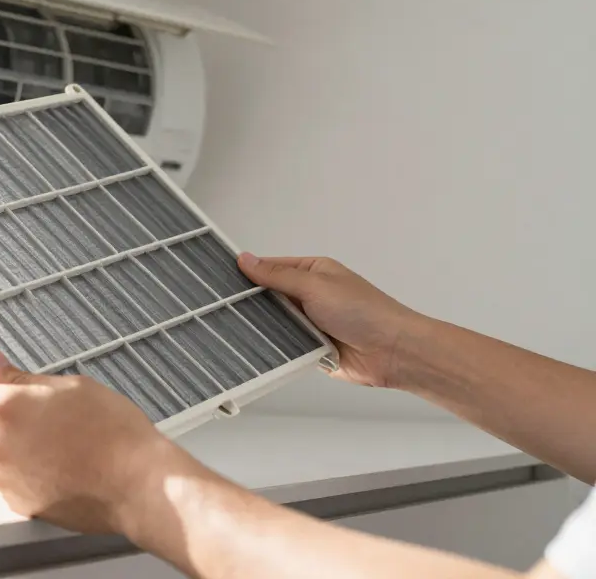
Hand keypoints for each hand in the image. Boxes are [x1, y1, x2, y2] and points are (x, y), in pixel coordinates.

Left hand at [0, 349, 208, 535]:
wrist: (139, 484)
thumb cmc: (114, 434)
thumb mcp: (70, 386)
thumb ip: (22, 376)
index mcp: (4, 409)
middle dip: (0, 417)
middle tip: (40, 415)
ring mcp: (5, 479)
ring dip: (14, 446)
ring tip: (58, 444)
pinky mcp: (18, 504)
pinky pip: (11, 480)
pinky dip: (27, 473)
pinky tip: (60, 466)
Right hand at [238, 253, 427, 388]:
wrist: (392, 352)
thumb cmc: (363, 311)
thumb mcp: (315, 285)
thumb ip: (277, 276)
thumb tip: (246, 259)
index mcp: (313, 272)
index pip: (271, 267)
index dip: (247, 272)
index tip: (219, 279)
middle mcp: (310, 296)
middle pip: (269, 297)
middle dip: (252, 303)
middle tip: (221, 307)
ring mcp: (310, 323)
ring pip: (274, 323)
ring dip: (264, 327)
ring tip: (233, 328)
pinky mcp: (310, 348)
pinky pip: (284, 346)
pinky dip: (275, 348)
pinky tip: (255, 348)